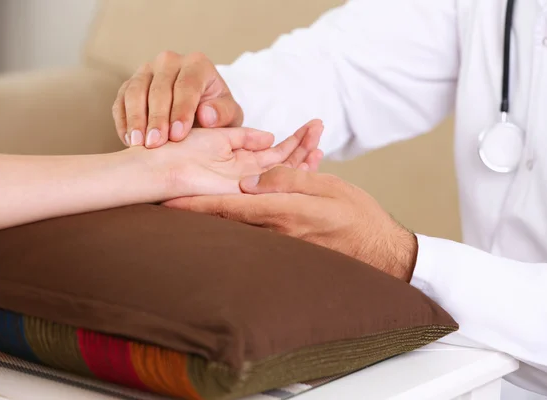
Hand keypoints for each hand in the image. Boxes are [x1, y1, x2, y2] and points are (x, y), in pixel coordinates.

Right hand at [113, 51, 241, 148]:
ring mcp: (147, 71)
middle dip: (156, 118)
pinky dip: (123, 121)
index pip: (187, 85)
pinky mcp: (130, 84)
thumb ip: (223, 114)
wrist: (201, 111)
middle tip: (155, 144)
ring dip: (135, 119)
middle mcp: (170, 62)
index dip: (181, 111)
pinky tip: (129, 140)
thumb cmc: (217, 113)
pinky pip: (120, 100)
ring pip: (135, 91)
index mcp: (197, 64)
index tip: (177, 135)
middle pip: (158, 88)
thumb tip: (206, 115)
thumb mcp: (229, 115)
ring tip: (139, 144)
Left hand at [154, 120, 323, 197]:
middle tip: (321, 127)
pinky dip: (295, 157)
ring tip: (321, 131)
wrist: (162, 168)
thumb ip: (244, 138)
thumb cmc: (181, 152)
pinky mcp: (248, 187)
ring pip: (285, 166)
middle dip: (305, 146)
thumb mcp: (219, 138)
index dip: (295, 143)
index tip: (312, 128)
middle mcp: (250, 178)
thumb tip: (269, 137)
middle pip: (285, 163)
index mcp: (242, 166)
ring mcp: (251, 185)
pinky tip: (311, 146)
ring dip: (304, 149)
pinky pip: (277, 172)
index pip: (276, 155)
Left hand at [164, 167, 417, 281]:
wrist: (381, 253)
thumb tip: (248, 183)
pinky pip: (260, 231)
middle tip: (165, 202)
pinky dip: (247, 218)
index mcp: (282, 213)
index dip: (196, 204)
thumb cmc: (358, 217)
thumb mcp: (328, 189)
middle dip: (197, 209)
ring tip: (190, 206)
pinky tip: (239, 209)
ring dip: (218, 213)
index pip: (229, 207)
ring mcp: (279, 244)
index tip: (167, 201)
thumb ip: (288, 182)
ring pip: (240, 225)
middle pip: (226, 220)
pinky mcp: (286, 249)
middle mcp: (275, 232)